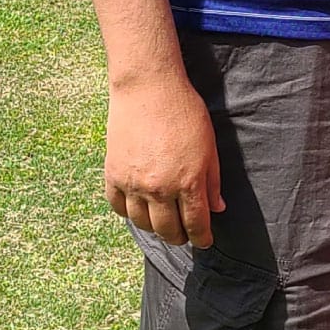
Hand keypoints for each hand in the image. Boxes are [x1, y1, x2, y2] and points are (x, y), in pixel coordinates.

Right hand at [105, 73, 223, 247]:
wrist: (148, 87)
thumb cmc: (184, 110)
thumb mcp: (209, 144)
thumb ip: (212, 180)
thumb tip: (216, 208)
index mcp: (188, 181)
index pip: (196, 223)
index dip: (202, 237)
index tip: (205, 242)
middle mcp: (159, 188)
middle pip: (168, 230)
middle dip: (179, 237)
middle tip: (184, 235)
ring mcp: (133, 184)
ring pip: (143, 224)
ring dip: (155, 228)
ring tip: (163, 224)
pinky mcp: (113, 175)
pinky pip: (118, 208)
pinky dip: (129, 213)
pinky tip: (138, 209)